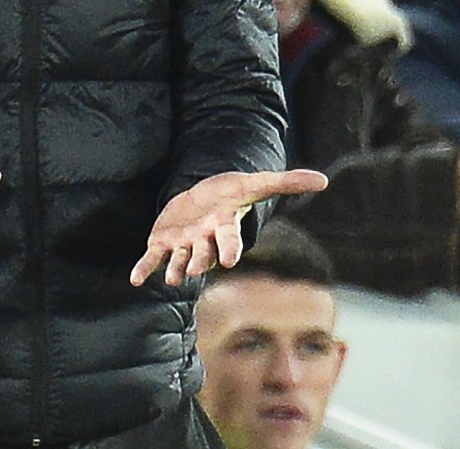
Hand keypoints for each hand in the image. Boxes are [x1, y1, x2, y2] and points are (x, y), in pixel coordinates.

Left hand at [130, 169, 328, 286]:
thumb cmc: (230, 192)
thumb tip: (324, 179)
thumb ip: (287, 182)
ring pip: (180, 260)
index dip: (229, 248)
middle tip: (196, 270)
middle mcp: (204, 241)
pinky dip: (145, 268)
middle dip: (200, 261)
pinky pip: (153, 258)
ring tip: (173, 278)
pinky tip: (135, 280)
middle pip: (204, 254)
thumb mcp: (255, 183)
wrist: (202, 196)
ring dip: (175, 269)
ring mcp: (183, 244)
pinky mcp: (163, 242)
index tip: (231, 259)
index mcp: (224, 228)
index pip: (229, 240)